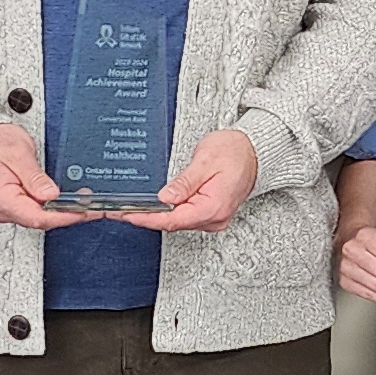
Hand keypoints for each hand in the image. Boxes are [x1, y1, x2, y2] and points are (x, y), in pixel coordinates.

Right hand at [0, 120, 87, 230]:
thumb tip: (51, 195)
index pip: (35, 216)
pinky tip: (63, 202)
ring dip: (59, 211)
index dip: (61, 216)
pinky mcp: (9, 206)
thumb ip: (35, 176)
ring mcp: (2, 209)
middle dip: (65, 214)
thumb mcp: (18, 153)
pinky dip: (49, 207)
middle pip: (37, 219)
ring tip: (81, 202)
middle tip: (89, 206)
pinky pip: (32, 211)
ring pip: (36, 217)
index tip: (81, 211)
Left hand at [122, 129, 258, 232]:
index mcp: (213, 207)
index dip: (147, 218)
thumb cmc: (234, 151)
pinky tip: (155, 206)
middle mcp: (214, 218)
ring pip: (178, 221)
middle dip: (146, 217)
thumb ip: (184, 182)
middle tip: (120, 210)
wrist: (255, 151)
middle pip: (173, 223)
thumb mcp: (205, 161)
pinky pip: (186, 217)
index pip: (173, 220)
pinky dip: (169, 212)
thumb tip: (165, 198)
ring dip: (156, 215)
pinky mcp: (211, 213)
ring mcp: (214, 217)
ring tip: (133, 207)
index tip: (127, 215)